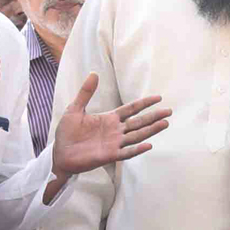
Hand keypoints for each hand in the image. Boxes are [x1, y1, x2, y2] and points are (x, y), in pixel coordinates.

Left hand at [51, 73, 171, 178]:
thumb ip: (86, 92)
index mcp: (109, 119)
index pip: (131, 109)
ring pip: (137, 136)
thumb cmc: (67, 132)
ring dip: (151, 130)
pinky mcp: (110, 156)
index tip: (158, 98)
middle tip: (169, 111)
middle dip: (154, 116)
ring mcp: (114, 144)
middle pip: (139, 122)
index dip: (144, 103)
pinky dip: (137, 149)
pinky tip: (148, 145)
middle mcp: (115, 131)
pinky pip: (127, 153)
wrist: (60, 153)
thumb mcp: (75, 108)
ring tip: (165, 123)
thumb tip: (94, 73)